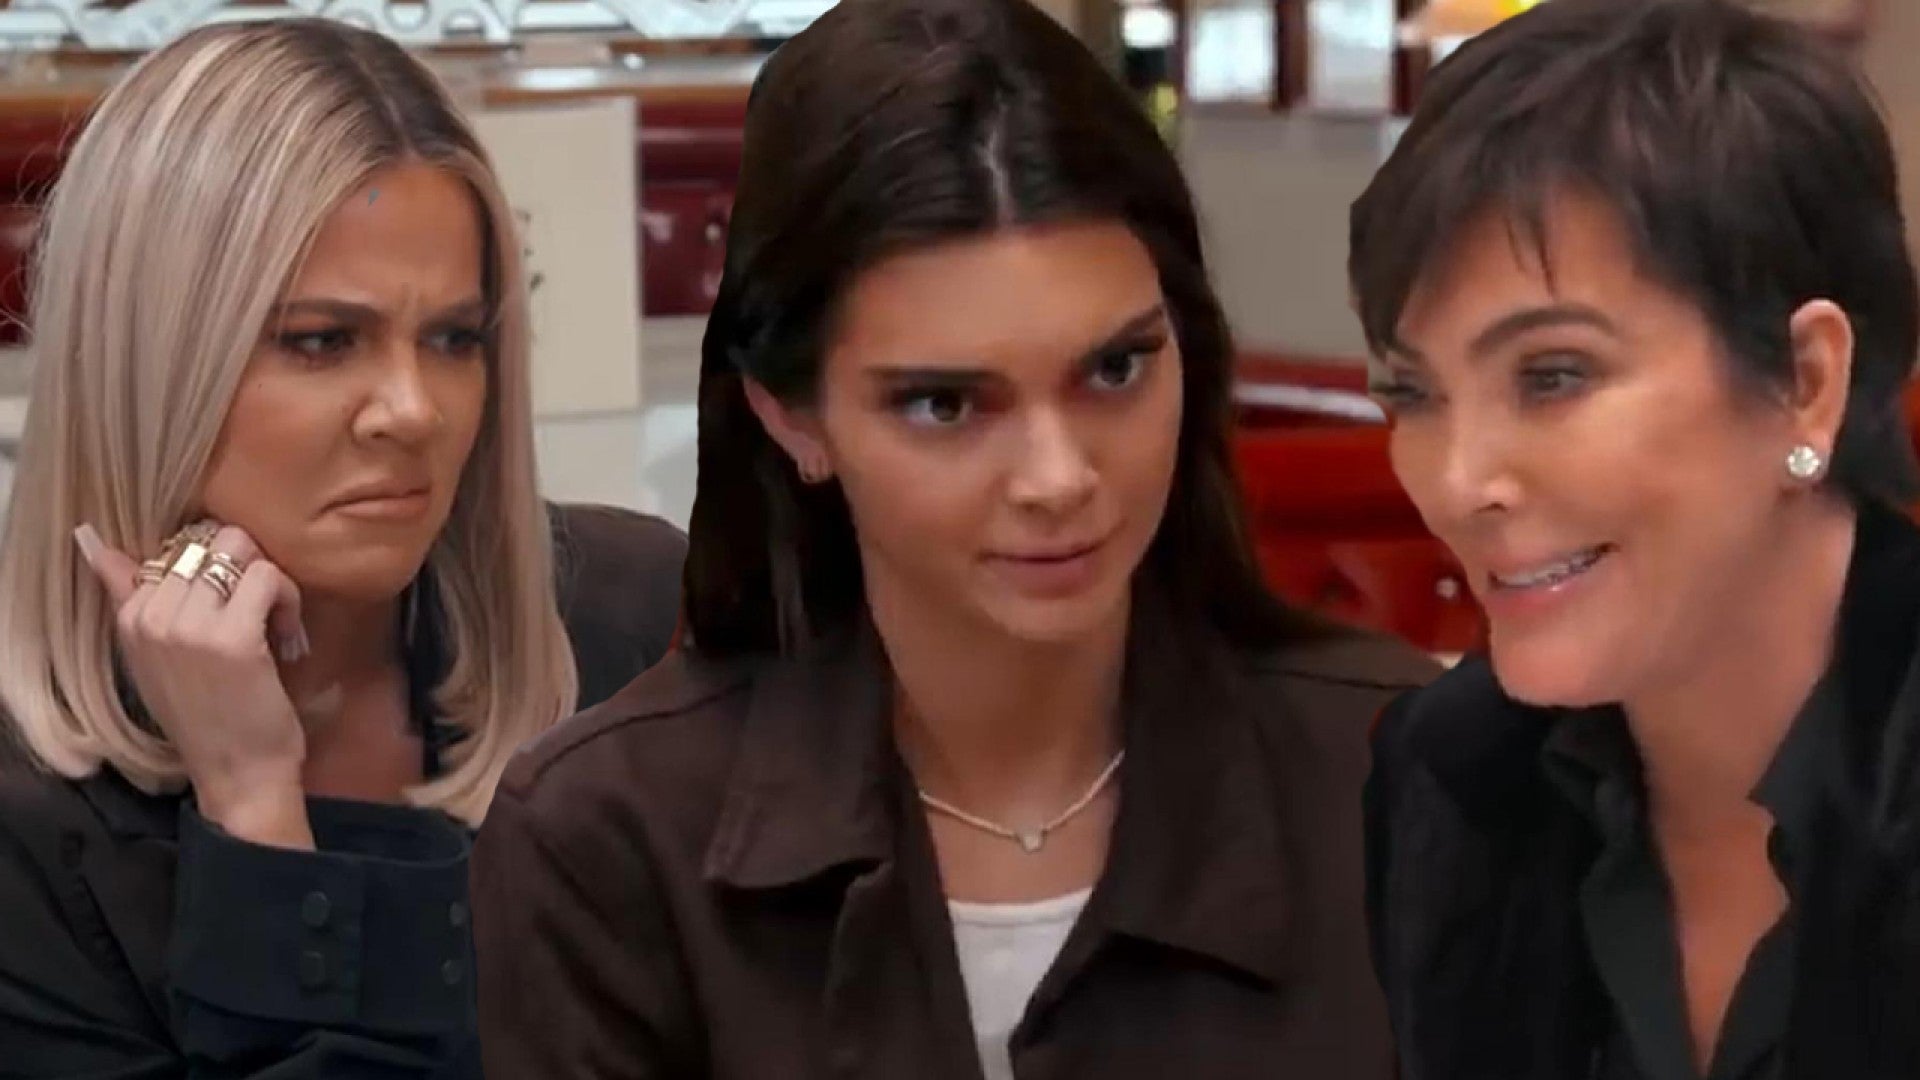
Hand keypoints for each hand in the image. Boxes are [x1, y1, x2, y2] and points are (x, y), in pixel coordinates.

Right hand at [74, 521, 315, 849]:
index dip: (217, 572)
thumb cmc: (207, 717)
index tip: (232, 611)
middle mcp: (149, 616)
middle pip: (210, 542)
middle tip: (263, 615)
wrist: (235, 775)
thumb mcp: (155, 656)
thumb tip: (95, 544)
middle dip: (248, 571)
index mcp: (129, 618)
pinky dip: (288, 600)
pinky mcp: (231, 636)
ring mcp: (187, 625)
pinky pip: (268, 578)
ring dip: (272, 584)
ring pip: (240, 552)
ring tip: (276, 627)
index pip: (174, 549)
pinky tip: (288, 638)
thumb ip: (128, 597)